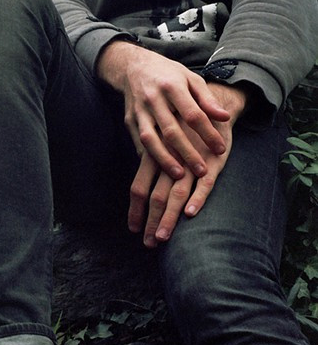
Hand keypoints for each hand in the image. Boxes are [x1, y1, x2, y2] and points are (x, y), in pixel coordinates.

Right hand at [97, 41, 231, 179]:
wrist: (133, 66)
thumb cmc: (168, 74)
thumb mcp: (191, 78)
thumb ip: (207, 99)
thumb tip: (225, 117)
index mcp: (172, 86)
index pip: (193, 114)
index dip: (208, 133)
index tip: (221, 149)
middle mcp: (153, 99)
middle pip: (171, 130)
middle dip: (188, 153)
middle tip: (203, 171)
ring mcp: (139, 111)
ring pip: (150, 139)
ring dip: (165, 159)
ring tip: (180, 175)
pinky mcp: (129, 119)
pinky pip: (138, 141)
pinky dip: (150, 156)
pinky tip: (161, 167)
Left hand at [125, 81, 246, 246]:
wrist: (209, 102)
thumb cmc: (182, 125)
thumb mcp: (162, 141)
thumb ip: (151, 161)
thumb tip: (139, 185)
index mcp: (154, 156)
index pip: (138, 187)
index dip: (135, 210)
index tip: (132, 229)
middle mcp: (169, 160)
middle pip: (155, 196)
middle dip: (150, 221)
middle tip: (148, 243)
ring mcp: (190, 162)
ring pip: (176, 194)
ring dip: (168, 217)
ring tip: (162, 237)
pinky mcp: (212, 161)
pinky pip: (204, 183)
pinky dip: (197, 198)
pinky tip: (191, 214)